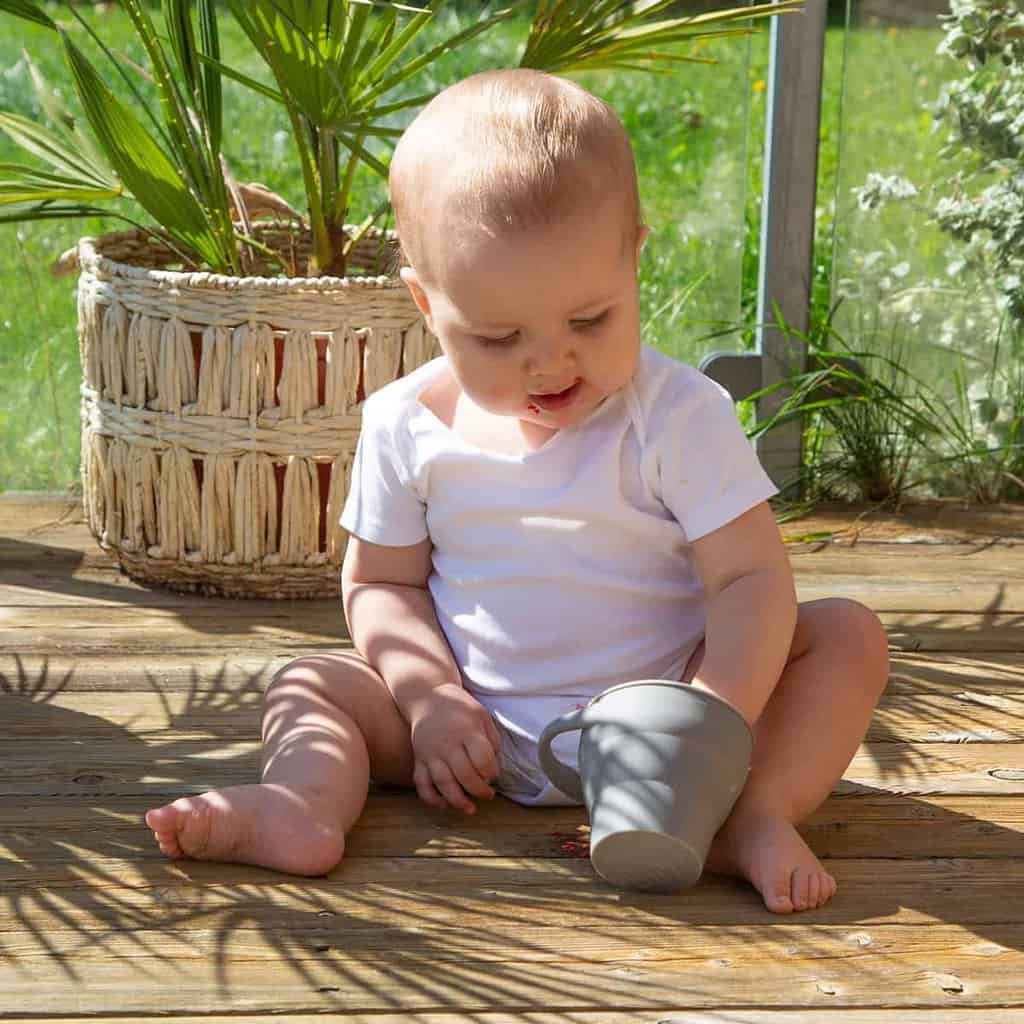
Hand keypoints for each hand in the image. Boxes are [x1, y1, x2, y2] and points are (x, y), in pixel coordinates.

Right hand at [405, 683, 501, 812]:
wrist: (427, 697)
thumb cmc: (459, 707)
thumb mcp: (481, 715)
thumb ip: (491, 739)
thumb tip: (494, 765)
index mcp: (466, 731)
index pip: (483, 759)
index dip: (492, 772)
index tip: (494, 774)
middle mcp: (447, 743)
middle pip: (464, 776)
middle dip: (479, 791)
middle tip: (488, 794)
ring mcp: (430, 753)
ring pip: (443, 784)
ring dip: (458, 801)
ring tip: (470, 808)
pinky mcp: (418, 760)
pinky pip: (422, 785)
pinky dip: (432, 799)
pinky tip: (444, 804)